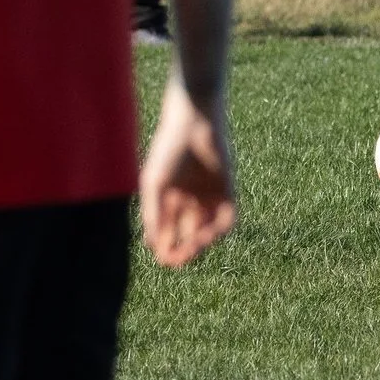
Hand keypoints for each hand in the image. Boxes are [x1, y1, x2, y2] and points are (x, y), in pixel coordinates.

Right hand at [142, 82, 236, 268]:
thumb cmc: (167, 148)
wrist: (192, 120)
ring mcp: (209, 194)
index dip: (166, 247)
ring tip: (193, 248)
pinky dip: (219, 228)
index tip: (163, 260)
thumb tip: (152, 245)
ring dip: (201, 241)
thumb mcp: (153, 183)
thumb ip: (153, 213)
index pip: (168, 230)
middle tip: (178, 260)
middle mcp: (189, 198)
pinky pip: (227, 215)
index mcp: (169, 197)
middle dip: (184, 249)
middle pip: (188, 233)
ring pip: (208, 228)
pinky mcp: (227, 187)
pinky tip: (209, 234)